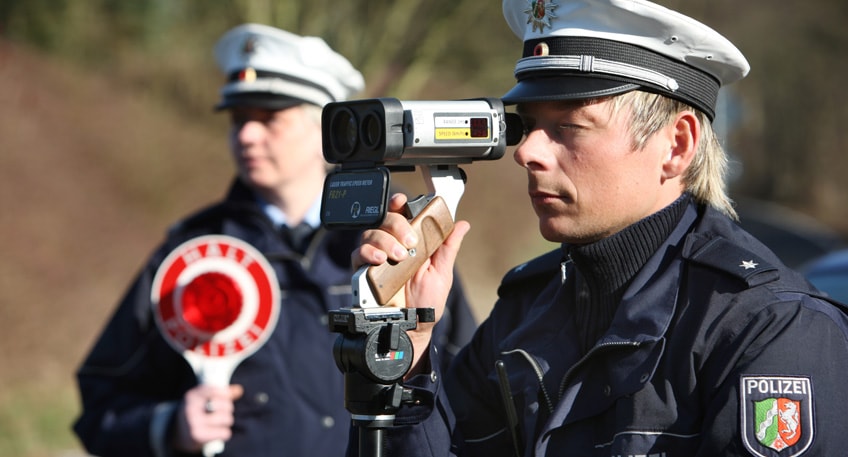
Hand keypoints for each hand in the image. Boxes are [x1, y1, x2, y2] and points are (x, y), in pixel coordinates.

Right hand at [172, 384, 243, 452]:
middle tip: (221, 412)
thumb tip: (240, 390)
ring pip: (227, 419)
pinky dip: (224, 433)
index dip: (226, 393)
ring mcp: (194, 422)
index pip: (216, 390)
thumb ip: (222, 393)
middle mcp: (191, 408)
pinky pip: (225, 432)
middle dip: (228, 409)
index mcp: (192, 396)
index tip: (226, 396)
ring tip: (218, 423)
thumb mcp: (204, 399)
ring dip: (227, 421)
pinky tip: (217, 432)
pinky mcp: (198, 436)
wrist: (178, 434)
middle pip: (226, 405)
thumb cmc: (197, 413)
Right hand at [353, 193, 469, 373]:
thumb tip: (461, 224)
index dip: (398, 204)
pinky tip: (379, 260)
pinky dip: (368, 253)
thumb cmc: (427, 301)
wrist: (414, 327)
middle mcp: (390, 247)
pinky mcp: (363, 272)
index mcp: (409, 242)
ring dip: (385, 240)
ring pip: (370, 234)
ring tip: (399, 256)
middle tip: (410, 241)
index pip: (400, 215)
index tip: (402, 202)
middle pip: (384, 220)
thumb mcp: (442, 272)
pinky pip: (358, 254)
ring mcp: (376, 259)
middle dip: (396, 224)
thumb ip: (447, 247)